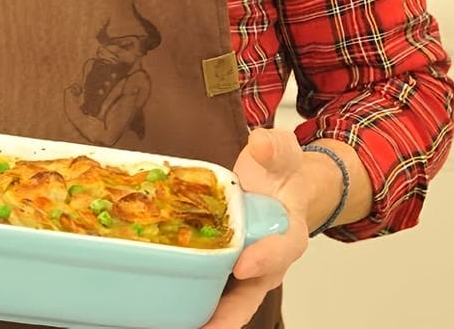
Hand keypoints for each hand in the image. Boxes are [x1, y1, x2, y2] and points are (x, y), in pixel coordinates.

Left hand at [199, 128, 314, 328]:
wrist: (280, 186)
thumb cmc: (281, 174)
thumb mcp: (282, 152)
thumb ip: (273, 148)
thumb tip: (261, 144)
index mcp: (289, 234)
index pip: (281, 250)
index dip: (263, 259)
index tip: (242, 265)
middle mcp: (268, 262)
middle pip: (251, 295)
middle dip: (229, 315)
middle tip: (206, 327)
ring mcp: (244, 272)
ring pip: (229, 303)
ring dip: (207, 318)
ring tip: (179, 326)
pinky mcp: (222, 270)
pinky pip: (208, 290)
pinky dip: (191, 303)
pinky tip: (164, 311)